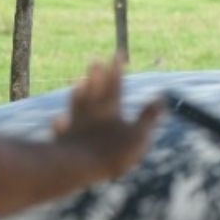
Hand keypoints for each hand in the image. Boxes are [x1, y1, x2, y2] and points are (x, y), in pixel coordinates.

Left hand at [51, 55, 162, 182]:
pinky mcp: (64, 140)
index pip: (115, 84)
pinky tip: (59, 120)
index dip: (117, 69)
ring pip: (76, 103)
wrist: (78, 166)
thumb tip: (161, 99)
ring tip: (78, 83)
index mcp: (110, 109)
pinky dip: (61, 123)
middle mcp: (90, 112)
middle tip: (95, 60)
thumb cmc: (111, 152)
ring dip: (78, 93)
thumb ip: (148, 117)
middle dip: (96, 74)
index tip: (118, 53)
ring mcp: (75, 124)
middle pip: (93, 89)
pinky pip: (62, 128)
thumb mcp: (138, 135)